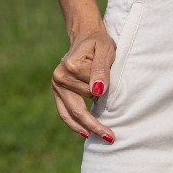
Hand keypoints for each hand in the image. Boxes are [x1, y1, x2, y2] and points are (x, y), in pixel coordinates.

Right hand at [50, 26, 115, 142]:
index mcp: (70, 66)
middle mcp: (59, 76)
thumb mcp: (106, 51)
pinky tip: (85, 133)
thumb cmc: (99, 43)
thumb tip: (98, 91)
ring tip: (104, 137)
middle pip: (78, 107)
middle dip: (95, 123)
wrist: (86, 35)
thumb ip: (102, 70)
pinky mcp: (57, 90)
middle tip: (111, 137)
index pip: (91, 91)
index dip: (104, 94)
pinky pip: (64, 112)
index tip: (116, 98)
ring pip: (72, 113)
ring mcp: (56, 84)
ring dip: (87, 124)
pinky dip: (74, 124)